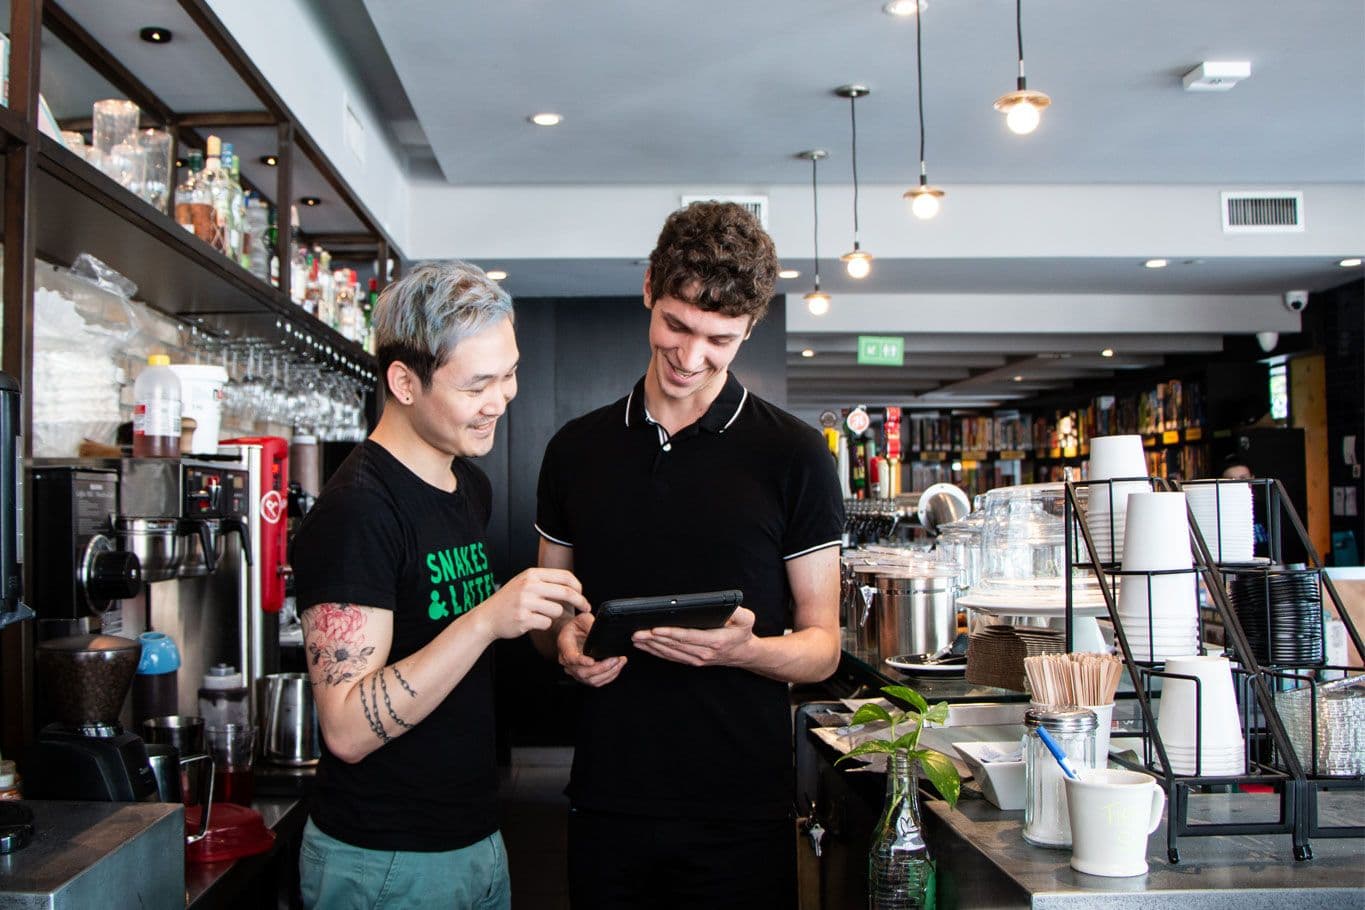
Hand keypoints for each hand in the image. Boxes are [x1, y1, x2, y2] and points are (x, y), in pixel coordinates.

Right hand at [475, 568, 589, 640]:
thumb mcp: (524, 582)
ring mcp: (526, 602)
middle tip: (585, 608)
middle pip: (567, 593)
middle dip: (580, 601)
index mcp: (532, 574)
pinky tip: (531, 621)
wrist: (487, 617)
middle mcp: (529, 586)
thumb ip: (545, 581)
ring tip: (539, 614)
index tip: (582, 594)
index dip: (578, 586)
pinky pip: (547, 623)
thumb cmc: (508, 600)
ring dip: (553, 615)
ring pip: (557, 610)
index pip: (565, 576)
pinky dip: (543, 624)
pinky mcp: (524, 618)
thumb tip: (572, 585)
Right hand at [557, 612, 625, 686]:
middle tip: (616, 659)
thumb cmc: (576, 626)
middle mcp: (567, 662)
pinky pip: (596, 682)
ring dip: (608, 673)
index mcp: (565, 646)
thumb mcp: (582, 618)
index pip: (571, 657)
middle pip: (583, 672)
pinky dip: (608, 677)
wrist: (572, 633)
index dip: (581, 661)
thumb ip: (589, 623)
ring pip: (591, 680)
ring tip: (620, 662)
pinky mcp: (583, 676)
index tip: (592, 661)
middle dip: (602, 668)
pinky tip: (616, 668)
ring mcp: (575, 671)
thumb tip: (600, 631)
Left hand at [632, 606, 756, 667]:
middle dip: (654, 639)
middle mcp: (704, 653)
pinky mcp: (692, 662)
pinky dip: (657, 652)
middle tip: (638, 632)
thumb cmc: (742, 633)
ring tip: (636, 638)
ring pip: (670, 653)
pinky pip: (672, 657)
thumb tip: (726, 607)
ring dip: (652, 646)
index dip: (670, 633)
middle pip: (675, 645)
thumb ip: (738, 612)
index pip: (688, 637)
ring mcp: (697, 660)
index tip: (655, 629)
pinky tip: (645, 646)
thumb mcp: (747, 619)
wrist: (744, 654)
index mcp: (715, 641)